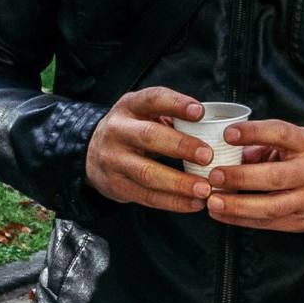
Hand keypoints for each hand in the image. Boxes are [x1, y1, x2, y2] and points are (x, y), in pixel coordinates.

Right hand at [84, 87, 215, 213]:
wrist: (91, 153)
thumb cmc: (132, 130)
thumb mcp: (143, 113)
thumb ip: (171, 115)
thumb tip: (212, 126)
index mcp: (129, 106)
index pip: (152, 99)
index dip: (176, 104)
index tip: (200, 112)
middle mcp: (117, 130)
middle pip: (148, 136)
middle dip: (180, 146)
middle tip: (208, 156)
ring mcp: (113, 160)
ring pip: (147, 173)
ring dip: (179, 183)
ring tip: (205, 188)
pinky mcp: (115, 186)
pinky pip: (147, 197)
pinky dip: (173, 202)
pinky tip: (194, 203)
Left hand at [204, 120, 303, 233]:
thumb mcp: (292, 142)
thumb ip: (261, 145)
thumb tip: (223, 151)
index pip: (281, 133)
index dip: (254, 133)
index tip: (227, 134)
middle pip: (274, 177)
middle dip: (241, 177)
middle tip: (214, 176)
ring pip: (271, 206)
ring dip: (238, 205)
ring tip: (213, 201)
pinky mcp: (299, 222)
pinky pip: (267, 223)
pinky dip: (240, 219)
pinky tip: (219, 214)